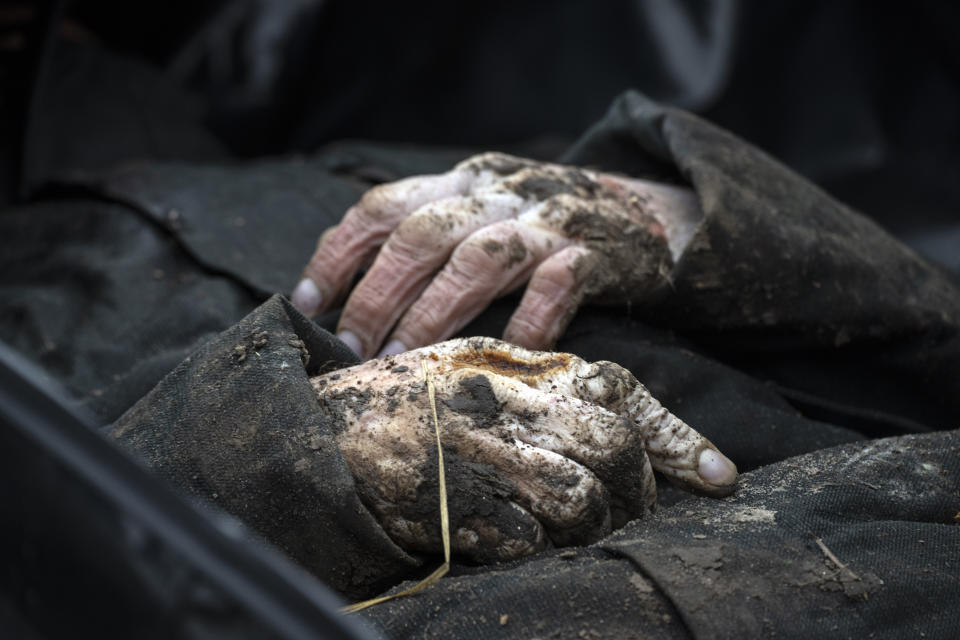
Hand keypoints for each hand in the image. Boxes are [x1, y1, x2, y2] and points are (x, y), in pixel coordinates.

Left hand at [292, 153, 701, 357]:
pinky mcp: (594, 253)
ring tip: (401, 362)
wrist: (640, 213)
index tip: (308, 302)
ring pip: (480, 260)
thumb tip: (345, 293)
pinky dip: (525, 324)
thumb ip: (424, 236)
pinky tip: (501, 357)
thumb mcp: (478, 213)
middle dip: (377, 294)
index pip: (385, 206)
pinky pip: (555, 287)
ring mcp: (548, 221)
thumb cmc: (539, 227)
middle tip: (351, 350)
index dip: (340, 252)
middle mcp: (497, 195)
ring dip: (433, 313)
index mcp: (460, 183)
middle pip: (424, 233)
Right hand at [311, 337, 736, 562]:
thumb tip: (615, 414)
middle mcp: (505, 403)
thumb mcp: (476, 369)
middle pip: (611, 448)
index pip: (619, 389)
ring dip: (590, 523)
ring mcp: (477, 454)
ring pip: (580, 497)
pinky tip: (516, 537)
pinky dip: (537, 547)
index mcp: (517, 365)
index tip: (719, 476)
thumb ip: (543, 383)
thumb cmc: (404, 401)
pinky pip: (526, 538)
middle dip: (635, 489)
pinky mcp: (451, 505)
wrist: (315, 430)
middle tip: (624, 508)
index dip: (676, 435)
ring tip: (570, 525)